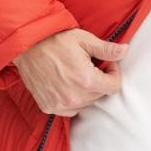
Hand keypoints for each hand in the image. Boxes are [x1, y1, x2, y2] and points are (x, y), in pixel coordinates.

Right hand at [11, 28, 129, 115]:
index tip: (106, 65)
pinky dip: (72, 100)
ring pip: (86, 103)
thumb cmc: (56, 41)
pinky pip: (70, 109)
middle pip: (100, 95)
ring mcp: (60, 104)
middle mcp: (75, 97)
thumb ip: (106, 49)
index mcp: (86, 80)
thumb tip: (125, 51)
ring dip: (86, 92)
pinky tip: (66, 85)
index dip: (113, 74)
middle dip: (99, 81)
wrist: (26, 47)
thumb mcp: (84, 40)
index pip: (113, 87)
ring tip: (75, 75)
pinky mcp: (49, 107)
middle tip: (88, 67)